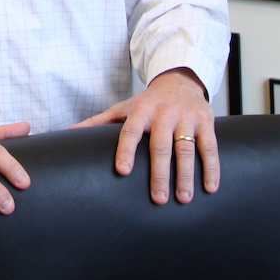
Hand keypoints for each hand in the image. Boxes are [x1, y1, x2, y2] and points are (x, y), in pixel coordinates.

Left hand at [73, 68, 217, 204]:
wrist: (180, 80)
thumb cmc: (147, 102)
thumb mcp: (122, 109)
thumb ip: (97, 123)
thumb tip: (67, 133)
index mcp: (140, 111)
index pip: (130, 132)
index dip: (125, 150)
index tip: (122, 171)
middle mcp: (163, 113)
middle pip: (161, 146)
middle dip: (160, 173)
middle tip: (158, 199)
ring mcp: (186, 117)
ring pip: (186, 149)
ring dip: (186, 176)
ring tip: (183, 199)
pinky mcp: (206, 122)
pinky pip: (210, 147)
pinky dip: (212, 168)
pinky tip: (210, 188)